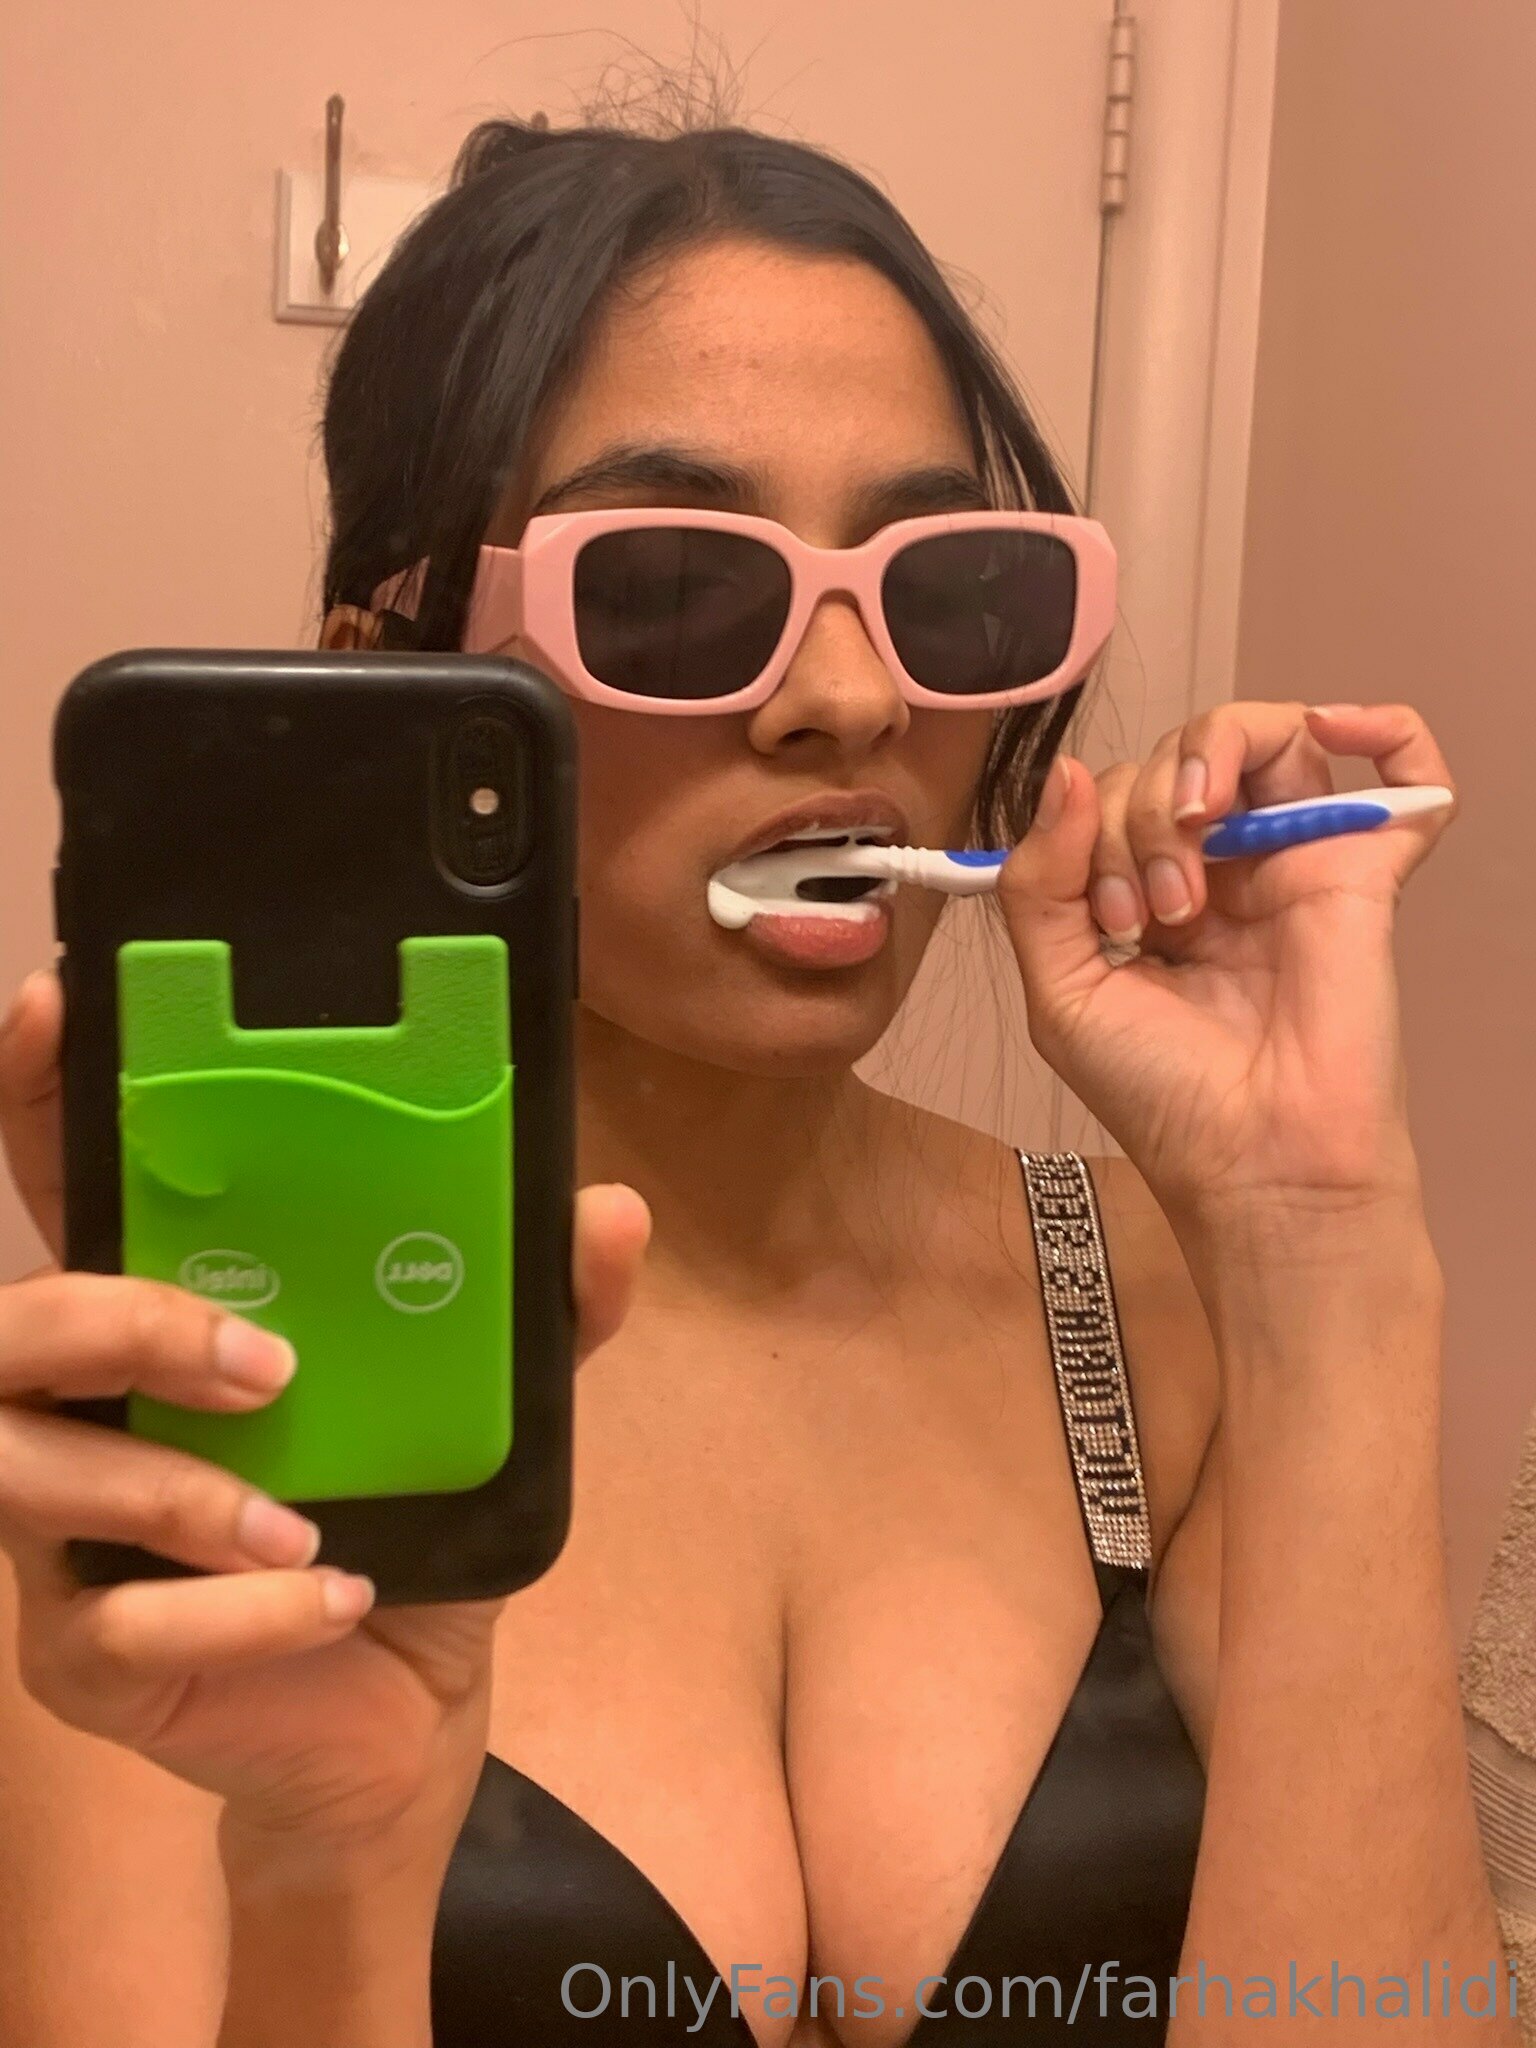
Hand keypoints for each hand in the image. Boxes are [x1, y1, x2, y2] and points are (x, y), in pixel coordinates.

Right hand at [0, 968, 649, 1860]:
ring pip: (24, 1475)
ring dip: (171, 1486)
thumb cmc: (410, 1527)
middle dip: (120, 1320)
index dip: (35, 1099)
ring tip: (301, 1514)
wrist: (399, 1715)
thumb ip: (537, 1316)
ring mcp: (62, 1536)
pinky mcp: (80, 1657)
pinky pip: (114, 1625)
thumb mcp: (482, 1413)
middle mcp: (86, 1412)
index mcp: (165, 1321)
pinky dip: (238, 1614)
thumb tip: (612, 1212)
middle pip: (10, 1327)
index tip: (53, 1006)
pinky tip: (334, 1599)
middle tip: (269, 1363)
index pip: (70, 1188)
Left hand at [997, 701, 1454, 1231]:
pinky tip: (1337, 729)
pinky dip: (1385, 729)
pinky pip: (1404, 769)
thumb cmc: (1163, 1097)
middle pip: (1176, 758)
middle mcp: (1220, 866)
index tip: (1111, 919)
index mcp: (1146, 889)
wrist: (1256, 1163)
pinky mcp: (1365, 871)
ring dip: (1212, 761)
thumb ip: (1040, 885)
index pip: (1109, 794)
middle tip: (1153, 909)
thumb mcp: (1061, 991)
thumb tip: (1061, 773)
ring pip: (1262, 740)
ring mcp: (1294, 862)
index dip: (1091, 831)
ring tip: (1201, 841)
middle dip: (1141, 813)